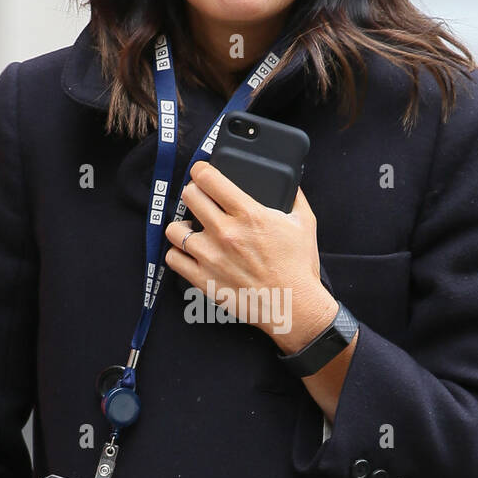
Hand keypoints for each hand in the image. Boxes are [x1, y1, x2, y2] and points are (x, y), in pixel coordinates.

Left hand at [163, 160, 337, 350]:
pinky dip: (178, 253)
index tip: (202, 172)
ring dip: (183, 226)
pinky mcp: (203, 279)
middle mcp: (225, 232)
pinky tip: (190, 253)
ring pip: (174, 228)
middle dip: (194, 193)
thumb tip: (290, 182)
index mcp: (248, 214)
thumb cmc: (299, 267)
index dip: (201, 170)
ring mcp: (210, 257)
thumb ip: (295, 198)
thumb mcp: (305, 223)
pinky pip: (172, 258)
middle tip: (201, 199)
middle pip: (188, 196)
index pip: (208, 178)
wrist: (294, 307)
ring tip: (193, 230)